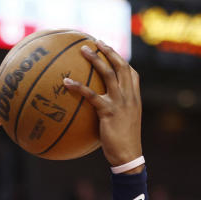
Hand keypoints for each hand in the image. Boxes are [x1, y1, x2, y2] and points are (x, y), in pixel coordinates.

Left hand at [62, 41, 142, 169]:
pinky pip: (91, 95)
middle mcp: (129, 97)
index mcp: (134, 99)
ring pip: (108, 74)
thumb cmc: (123, 144)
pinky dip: (78, 86)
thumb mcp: (124, 125)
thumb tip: (100, 111)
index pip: (132, 73)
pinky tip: (66, 82)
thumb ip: (116, 113)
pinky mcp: (109, 112)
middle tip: (96, 42)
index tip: (109, 51)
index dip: (121, 60)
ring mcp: (120, 103)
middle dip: (109, 51)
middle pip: (121, 66)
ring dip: (95, 60)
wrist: (128, 157)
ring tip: (82, 50)